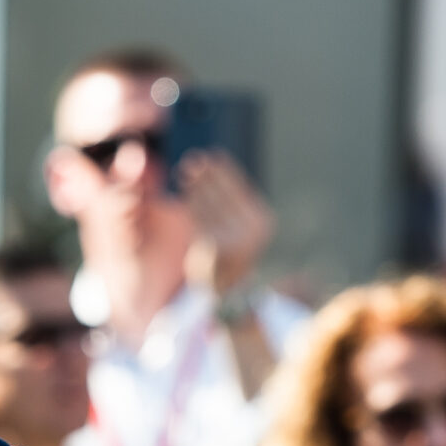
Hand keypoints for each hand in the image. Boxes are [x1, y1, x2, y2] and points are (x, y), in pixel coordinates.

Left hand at [177, 150, 273, 296]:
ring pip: (209, 205)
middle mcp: (251, 230)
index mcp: (261, 221)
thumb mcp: (239, 224)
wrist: (229, 290)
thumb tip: (212, 168)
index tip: (212, 155)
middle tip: (193, 159)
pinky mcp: (216, 247)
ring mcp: (234, 239)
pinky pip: (199, 220)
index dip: (224, 171)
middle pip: (222, 194)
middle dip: (206, 175)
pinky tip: (183, 193)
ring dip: (195, 186)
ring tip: (185, 171)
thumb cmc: (232, 251)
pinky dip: (190, 205)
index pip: (239, 189)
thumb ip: (231, 200)